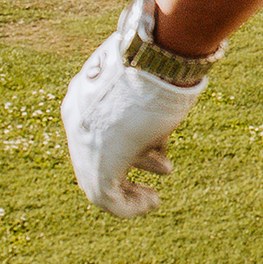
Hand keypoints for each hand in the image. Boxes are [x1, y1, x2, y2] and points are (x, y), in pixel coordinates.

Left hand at [60, 11, 206, 216]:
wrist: (156, 60)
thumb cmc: (164, 57)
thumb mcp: (158, 72)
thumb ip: (159, 83)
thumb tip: (185, 73)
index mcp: (85, 92)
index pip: (102, 125)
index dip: (133, 140)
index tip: (160, 148)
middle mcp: (77, 120)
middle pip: (99, 153)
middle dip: (133, 165)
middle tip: (164, 168)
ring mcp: (83, 143)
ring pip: (98, 179)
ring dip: (128, 192)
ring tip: (152, 200)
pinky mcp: (96, 166)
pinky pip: (106, 198)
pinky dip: (129, 207)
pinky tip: (152, 204)